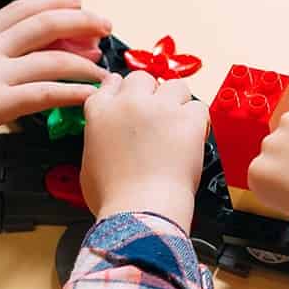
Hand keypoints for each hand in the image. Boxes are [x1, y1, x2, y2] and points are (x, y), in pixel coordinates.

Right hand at [0, 0, 110, 153]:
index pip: (22, 8)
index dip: (54, 2)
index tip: (77, 2)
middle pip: (45, 23)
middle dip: (81, 21)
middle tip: (105, 25)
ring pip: (52, 58)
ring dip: (85, 63)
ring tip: (104, 69)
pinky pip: (44, 93)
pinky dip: (72, 92)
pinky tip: (89, 96)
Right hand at [79, 71, 209, 226]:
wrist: (139, 209)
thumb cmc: (114, 197)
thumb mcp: (89, 164)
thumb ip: (99, 140)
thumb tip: (108, 140)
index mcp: (100, 112)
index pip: (112, 84)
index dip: (124, 90)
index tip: (131, 97)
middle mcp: (129, 103)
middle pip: (143, 78)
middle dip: (151, 93)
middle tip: (157, 115)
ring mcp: (159, 108)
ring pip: (175, 85)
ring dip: (177, 101)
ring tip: (178, 125)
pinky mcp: (186, 119)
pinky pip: (199, 107)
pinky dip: (198, 121)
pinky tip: (193, 136)